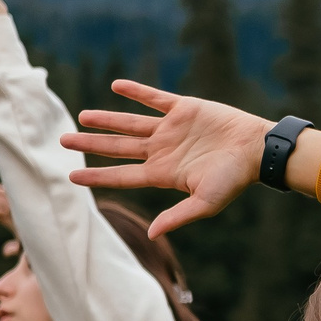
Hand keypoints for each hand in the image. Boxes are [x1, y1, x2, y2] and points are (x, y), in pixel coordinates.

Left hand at [61, 81, 271, 235]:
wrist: (257, 149)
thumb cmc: (234, 179)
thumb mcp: (206, 202)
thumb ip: (178, 216)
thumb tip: (151, 234)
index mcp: (164, 174)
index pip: (122, 176)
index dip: (96, 176)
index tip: (70, 177)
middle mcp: (162, 151)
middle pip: (118, 148)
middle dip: (90, 145)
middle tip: (62, 140)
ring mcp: (171, 129)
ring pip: (130, 123)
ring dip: (106, 119)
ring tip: (82, 116)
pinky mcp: (184, 109)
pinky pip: (155, 98)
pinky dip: (136, 92)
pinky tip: (116, 86)